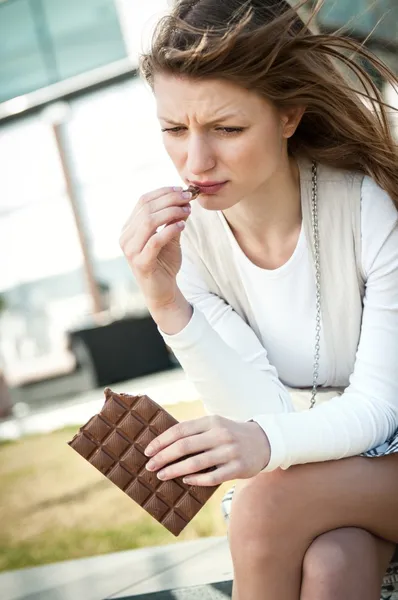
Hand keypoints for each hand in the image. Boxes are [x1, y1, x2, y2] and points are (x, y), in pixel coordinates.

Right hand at [119, 186, 192, 311]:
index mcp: (129, 228)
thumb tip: (184, 199)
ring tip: (187, 211)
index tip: (180, 189)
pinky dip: (170, 230)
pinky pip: (155, 241)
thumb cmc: (164, 263)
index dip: (162, 192)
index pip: (143, 201)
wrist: (163, 291)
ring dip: (171, 213)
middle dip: (169, 200)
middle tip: (187, 198)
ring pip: (149, 222)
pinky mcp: (140, 263)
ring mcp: (131, 251)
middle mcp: (125, 237)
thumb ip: (173, 219)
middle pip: (146, 209)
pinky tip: (182, 226)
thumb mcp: (170, 237)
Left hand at [143, 415, 270, 485]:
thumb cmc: (231, 435)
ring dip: (174, 470)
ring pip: (195, 463)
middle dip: (163, 457)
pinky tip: (185, 480)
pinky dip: (195, 479)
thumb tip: (163, 445)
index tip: (147, 451)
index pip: (180, 430)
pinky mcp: (237, 468)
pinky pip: (212, 477)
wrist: (264, 442)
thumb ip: (194, 432)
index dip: (161, 441)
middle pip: (184, 446)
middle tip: (149, 466)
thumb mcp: (215, 426)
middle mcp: (220, 434)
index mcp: (211, 421)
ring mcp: (230, 452)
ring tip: (161, 475)